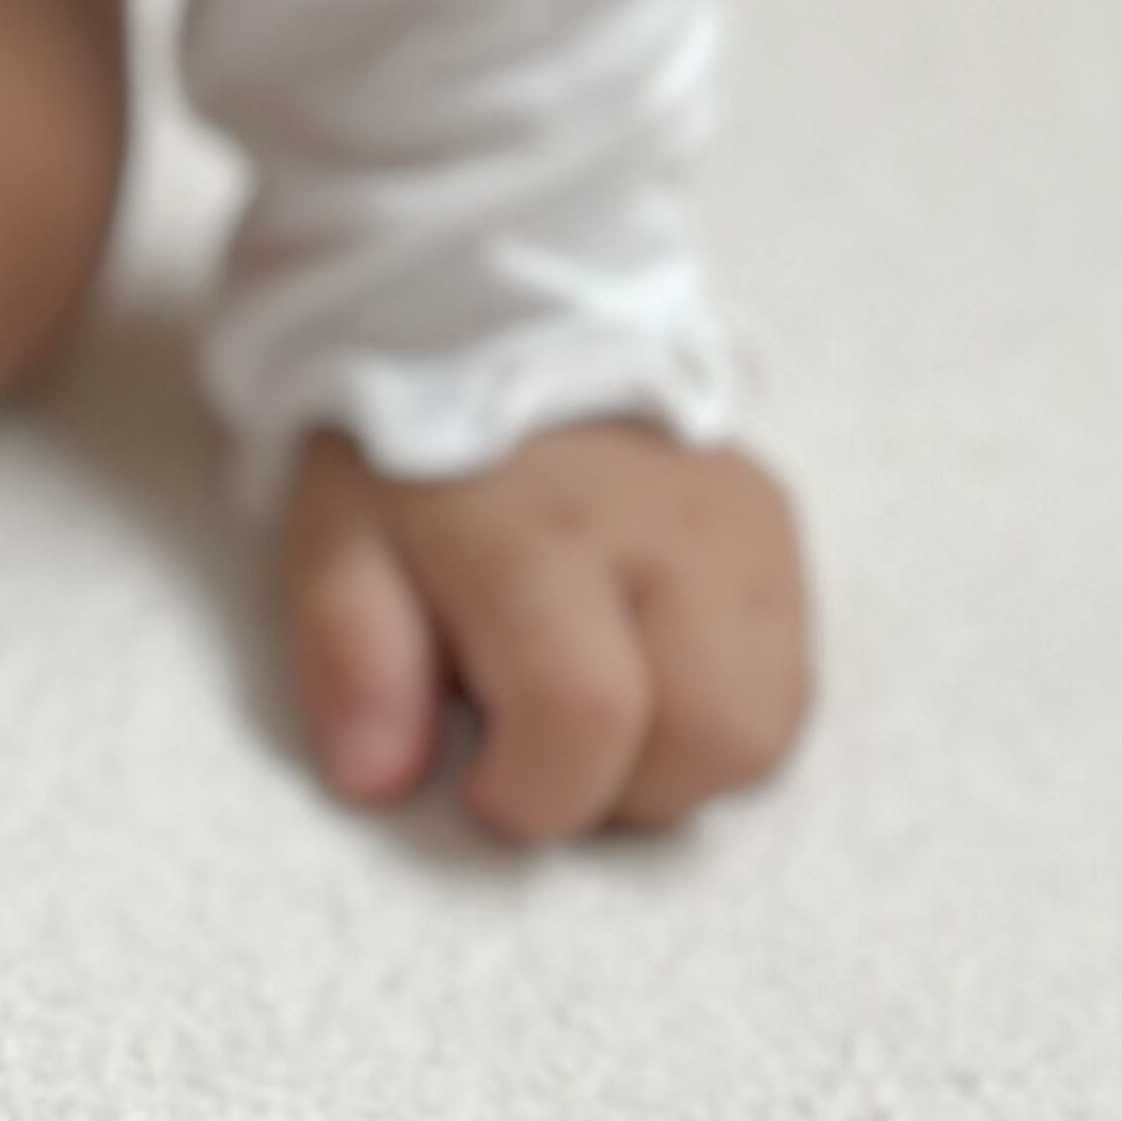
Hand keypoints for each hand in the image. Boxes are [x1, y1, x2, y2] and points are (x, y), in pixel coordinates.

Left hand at [281, 420, 812, 841]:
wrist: (497, 328)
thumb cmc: (408, 461)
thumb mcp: (335, 548)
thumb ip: (352, 662)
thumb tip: (380, 778)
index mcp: (540, 532)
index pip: (583, 712)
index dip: (533, 793)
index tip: (479, 783)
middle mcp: (665, 529)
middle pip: (706, 740)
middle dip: (617, 793)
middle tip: (540, 747)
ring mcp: (741, 530)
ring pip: (763, 729)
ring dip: (677, 764)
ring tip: (594, 714)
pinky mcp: (778, 533)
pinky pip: (786, 686)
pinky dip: (717, 717)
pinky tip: (644, 674)